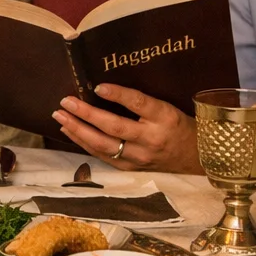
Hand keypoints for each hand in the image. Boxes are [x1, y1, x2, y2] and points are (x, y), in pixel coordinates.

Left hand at [52, 84, 203, 173]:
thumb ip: (141, 101)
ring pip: (104, 145)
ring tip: (60, 116)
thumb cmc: (178, 125)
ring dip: (78, 130)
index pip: (139, 103)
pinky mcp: (131, 168)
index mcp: (165, 118)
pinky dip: (83, 143)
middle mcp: (151, 139)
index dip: (118, 94)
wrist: (194, 157)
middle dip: (86, 114)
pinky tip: (70, 131)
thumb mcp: (167, 107)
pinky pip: (103, 155)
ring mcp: (140, 157)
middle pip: (114, 127)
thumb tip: (103, 87)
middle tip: (66, 101)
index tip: (97, 86)